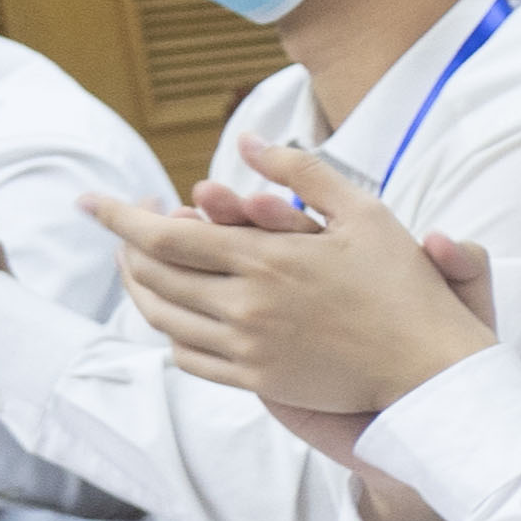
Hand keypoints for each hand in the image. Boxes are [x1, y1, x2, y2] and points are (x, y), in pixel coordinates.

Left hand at [99, 133, 498, 414]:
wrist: (431, 370)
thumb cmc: (405, 287)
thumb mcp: (366, 214)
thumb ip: (301, 172)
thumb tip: (246, 140)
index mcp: (267, 259)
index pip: (163, 237)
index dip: (118, 218)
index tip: (89, 202)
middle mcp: (247, 306)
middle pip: (153, 276)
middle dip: (126, 249)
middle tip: (124, 231)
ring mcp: (249, 347)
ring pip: (163, 318)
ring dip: (141, 289)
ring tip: (140, 269)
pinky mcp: (259, 379)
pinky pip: (189, 356)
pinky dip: (171, 331)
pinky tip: (178, 315)